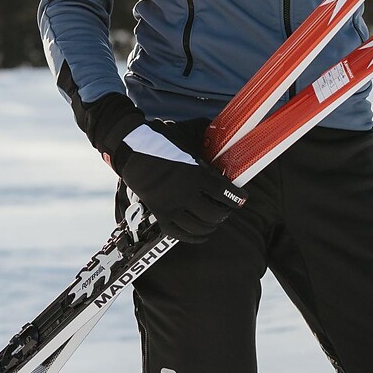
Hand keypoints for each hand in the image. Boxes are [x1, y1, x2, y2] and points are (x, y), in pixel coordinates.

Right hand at [112, 120, 246, 241]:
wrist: (130, 150)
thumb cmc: (158, 141)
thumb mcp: (185, 137)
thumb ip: (204, 141)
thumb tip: (223, 135)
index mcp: (195, 175)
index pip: (224, 193)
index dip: (236, 198)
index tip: (242, 199)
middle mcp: (184, 194)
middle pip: (214, 215)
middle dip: (224, 213)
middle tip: (226, 208)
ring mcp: (171, 207)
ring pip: (199, 228)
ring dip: (211, 226)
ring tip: (214, 221)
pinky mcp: (160, 215)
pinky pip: (180, 234)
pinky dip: (194, 237)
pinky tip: (201, 233)